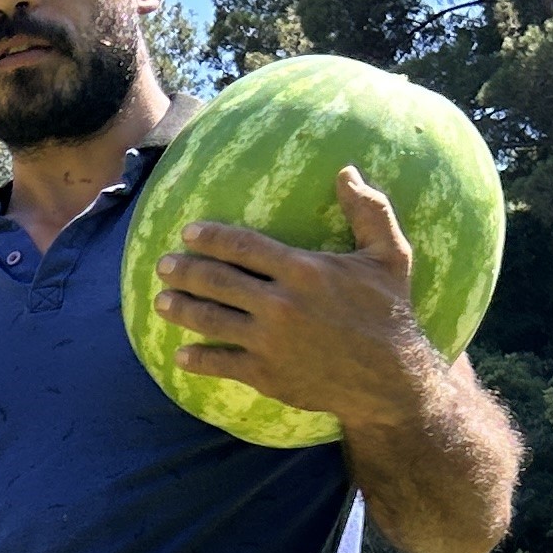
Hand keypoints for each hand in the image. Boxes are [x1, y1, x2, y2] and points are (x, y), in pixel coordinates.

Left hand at [150, 167, 447, 435]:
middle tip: (163, 265)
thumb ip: (369, 211)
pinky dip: (197, 359)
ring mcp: (269, 342)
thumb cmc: (390, 313)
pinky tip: (181, 355)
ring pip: (210, 320)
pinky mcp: (266, 374)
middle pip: (217, 281)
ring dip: (180, 309)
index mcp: (303, 271)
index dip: (211, 237)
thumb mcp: (390, 256)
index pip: (243, 246)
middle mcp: (280, 304)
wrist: (391, 380)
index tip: (188, 232)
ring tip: (161, 302)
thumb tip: (347, 171)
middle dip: (185, 271)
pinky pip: (221, 363)